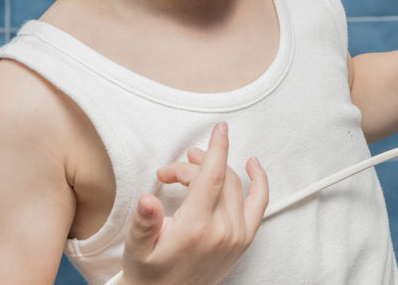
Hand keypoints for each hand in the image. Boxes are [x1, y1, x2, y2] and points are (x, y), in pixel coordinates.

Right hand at [120, 123, 267, 284]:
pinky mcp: (245, 239)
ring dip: (220, 168)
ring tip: (196, 164)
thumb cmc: (149, 272)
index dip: (217, 149)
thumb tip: (147, 200)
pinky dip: (259, 181)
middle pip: (219, 178)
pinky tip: (252, 166)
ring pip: (236, 185)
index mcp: (197, 229)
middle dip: (196, 165)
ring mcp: (238, 236)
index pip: (212, 177)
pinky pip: (260, 203)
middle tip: (172, 170)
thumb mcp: (137, 248)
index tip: (220, 128)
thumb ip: (144, 222)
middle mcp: (223, 231)